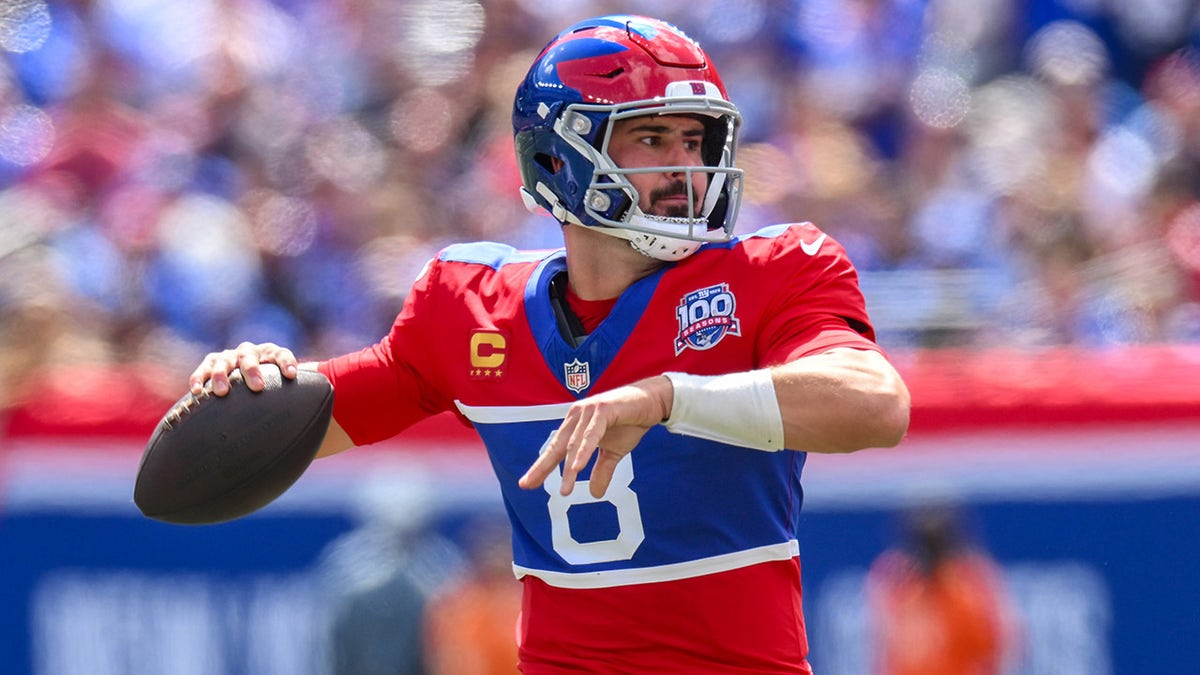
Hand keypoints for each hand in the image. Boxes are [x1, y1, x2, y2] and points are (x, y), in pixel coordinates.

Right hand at [189, 342, 299, 396]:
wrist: (251, 382)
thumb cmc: (275, 390)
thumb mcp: (289, 391)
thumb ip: (302, 397)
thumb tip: (326, 419)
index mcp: (272, 354)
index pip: (281, 353)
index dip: (287, 362)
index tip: (292, 375)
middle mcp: (250, 352)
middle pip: (251, 356)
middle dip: (253, 371)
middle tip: (257, 388)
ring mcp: (230, 357)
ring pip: (224, 362)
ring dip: (223, 375)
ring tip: (222, 392)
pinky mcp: (212, 365)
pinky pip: (204, 370)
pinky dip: (201, 378)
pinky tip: (198, 391)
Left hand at [519, 376, 672, 497]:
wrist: (652, 401)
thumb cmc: (630, 422)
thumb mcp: (613, 452)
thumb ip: (601, 470)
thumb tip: (594, 494)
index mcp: (576, 426)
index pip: (556, 449)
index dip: (542, 467)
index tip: (527, 484)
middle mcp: (577, 416)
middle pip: (558, 446)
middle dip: (543, 467)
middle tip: (528, 484)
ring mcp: (588, 411)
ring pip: (575, 444)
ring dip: (569, 468)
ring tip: (565, 490)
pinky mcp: (603, 408)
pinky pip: (592, 434)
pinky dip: (584, 451)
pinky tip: (577, 467)